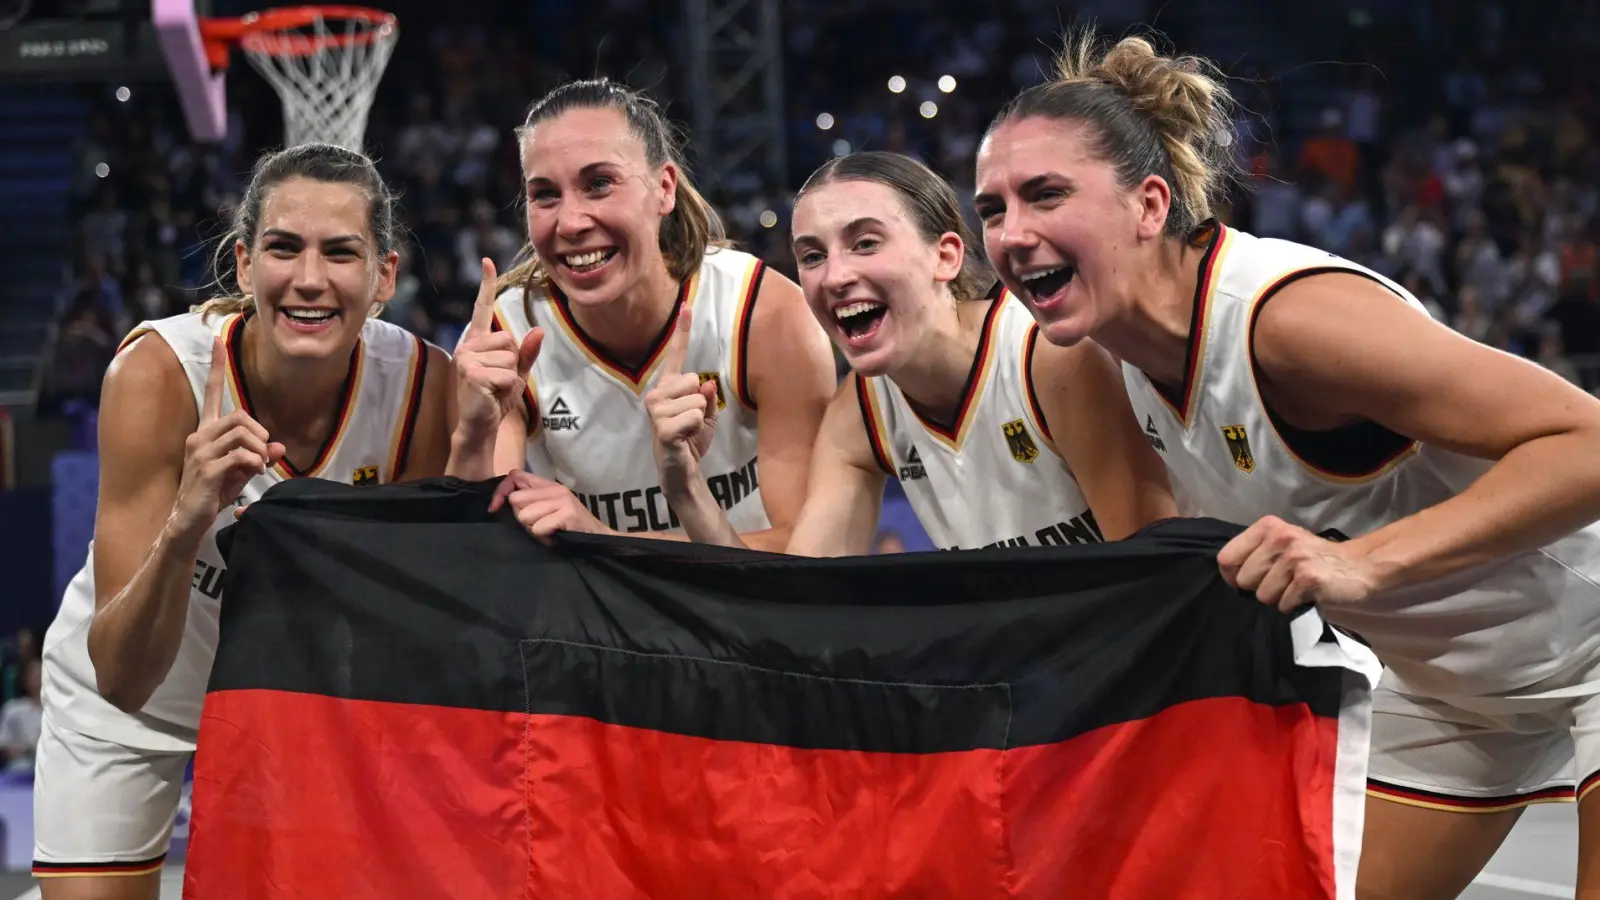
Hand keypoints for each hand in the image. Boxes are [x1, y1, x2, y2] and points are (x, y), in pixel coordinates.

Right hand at [173, 337, 285, 536]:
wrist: (188, 520)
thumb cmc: (213, 493)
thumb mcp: (241, 471)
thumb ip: (258, 455)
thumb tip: (279, 447)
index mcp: (205, 432)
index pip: (211, 392)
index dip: (216, 366)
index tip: (217, 339)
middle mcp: (199, 436)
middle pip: (239, 415)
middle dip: (259, 432)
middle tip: (263, 455)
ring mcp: (200, 452)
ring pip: (241, 432)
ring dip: (259, 448)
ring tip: (259, 466)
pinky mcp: (206, 469)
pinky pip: (241, 454)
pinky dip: (255, 462)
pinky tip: (254, 473)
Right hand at [454, 258, 542, 441]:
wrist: (480, 425)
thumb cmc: (496, 398)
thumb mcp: (516, 373)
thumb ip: (527, 353)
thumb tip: (539, 331)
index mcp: (478, 341)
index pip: (483, 308)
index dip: (486, 284)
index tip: (488, 261)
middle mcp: (469, 345)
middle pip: (510, 339)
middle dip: (513, 363)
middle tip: (498, 381)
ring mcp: (466, 358)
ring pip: (510, 357)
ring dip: (511, 377)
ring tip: (495, 389)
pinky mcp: (471, 373)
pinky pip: (507, 374)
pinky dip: (508, 388)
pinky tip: (493, 395)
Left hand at [488, 470, 614, 544]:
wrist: (597, 538)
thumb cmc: (568, 527)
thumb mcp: (547, 508)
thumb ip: (528, 500)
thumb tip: (504, 499)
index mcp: (548, 484)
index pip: (514, 476)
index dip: (501, 492)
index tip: (494, 508)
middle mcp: (555, 488)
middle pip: (516, 500)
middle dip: (522, 518)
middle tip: (539, 524)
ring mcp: (562, 500)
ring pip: (525, 516)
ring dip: (534, 529)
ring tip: (548, 531)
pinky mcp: (567, 514)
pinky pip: (538, 527)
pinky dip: (544, 537)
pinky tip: (555, 536)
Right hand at [643, 303, 717, 482]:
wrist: (682, 470)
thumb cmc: (691, 440)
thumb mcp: (706, 415)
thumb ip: (707, 397)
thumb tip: (705, 385)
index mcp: (668, 388)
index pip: (676, 356)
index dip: (682, 331)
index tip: (686, 306)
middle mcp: (657, 394)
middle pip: (694, 380)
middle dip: (701, 402)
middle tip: (690, 422)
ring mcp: (656, 411)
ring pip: (697, 400)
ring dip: (700, 418)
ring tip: (687, 432)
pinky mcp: (662, 428)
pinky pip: (694, 417)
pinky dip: (697, 429)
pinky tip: (685, 439)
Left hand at [1217, 516, 1379, 612]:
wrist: (1358, 565)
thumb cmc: (1313, 557)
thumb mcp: (1281, 543)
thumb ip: (1254, 553)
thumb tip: (1228, 576)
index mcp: (1268, 527)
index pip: (1226, 558)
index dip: (1232, 575)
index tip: (1248, 580)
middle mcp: (1280, 538)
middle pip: (1244, 580)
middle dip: (1259, 588)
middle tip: (1282, 581)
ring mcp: (1295, 558)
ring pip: (1262, 595)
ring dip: (1278, 597)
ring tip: (1295, 586)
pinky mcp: (1308, 578)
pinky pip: (1283, 604)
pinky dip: (1293, 605)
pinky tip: (1307, 594)